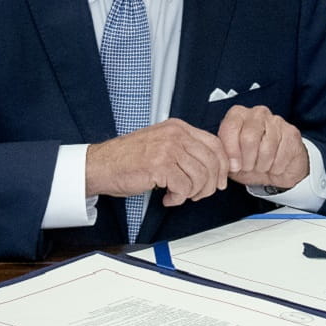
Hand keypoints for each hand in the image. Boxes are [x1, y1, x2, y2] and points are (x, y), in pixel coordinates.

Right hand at [85, 119, 229, 206]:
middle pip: (213, 162)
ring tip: (179, 195)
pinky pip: (184, 188)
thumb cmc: (128, 158)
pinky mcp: (160, 166)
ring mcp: (168, 149)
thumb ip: (184, 149)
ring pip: (201, 177)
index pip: (215, 144)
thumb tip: (211, 166)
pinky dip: (178, 198)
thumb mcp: (161, 143)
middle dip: (210, 185)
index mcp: (178, 127)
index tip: (220, 180)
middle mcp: (175, 135)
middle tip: (198, 194)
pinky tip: (167, 198)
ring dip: (192, 193)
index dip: (223, 166)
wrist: (101, 164)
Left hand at [216, 105, 309, 190]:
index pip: (230, 128)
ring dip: (262, 166)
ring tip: (262, 165)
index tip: (234, 166)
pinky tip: (275, 164)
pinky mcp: (292, 133)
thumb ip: (224, 157)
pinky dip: (276, 168)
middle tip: (249, 167)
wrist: (278, 168)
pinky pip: (281, 156)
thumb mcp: (232, 161)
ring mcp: (277, 121)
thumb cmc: (252, 161)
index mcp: (238, 114)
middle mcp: (257, 113)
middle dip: (247, 161)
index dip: (231, 152)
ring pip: (266, 150)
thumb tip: (226, 161)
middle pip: (248, 138)